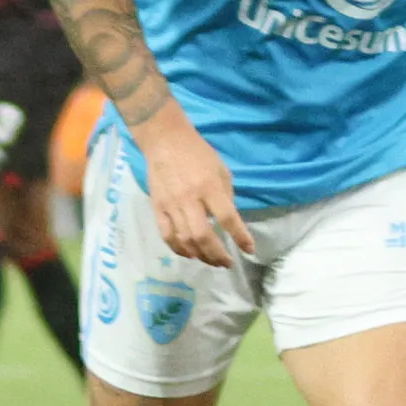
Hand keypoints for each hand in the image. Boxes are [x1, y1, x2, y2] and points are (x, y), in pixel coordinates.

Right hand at [136, 116, 255, 268]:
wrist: (165, 141)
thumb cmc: (199, 154)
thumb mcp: (222, 171)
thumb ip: (226, 197)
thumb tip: (229, 222)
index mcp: (210, 187)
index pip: (228, 218)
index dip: (240, 237)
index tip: (249, 249)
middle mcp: (190, 199)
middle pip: (203, 235)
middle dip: (217, 254)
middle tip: (227, 263)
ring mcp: (171, 205)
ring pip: (184, 239)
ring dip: (200, 255)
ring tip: (211, 261)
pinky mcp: (156, 207)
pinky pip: (166, 235)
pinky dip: (178, 249)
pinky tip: (189, 254)